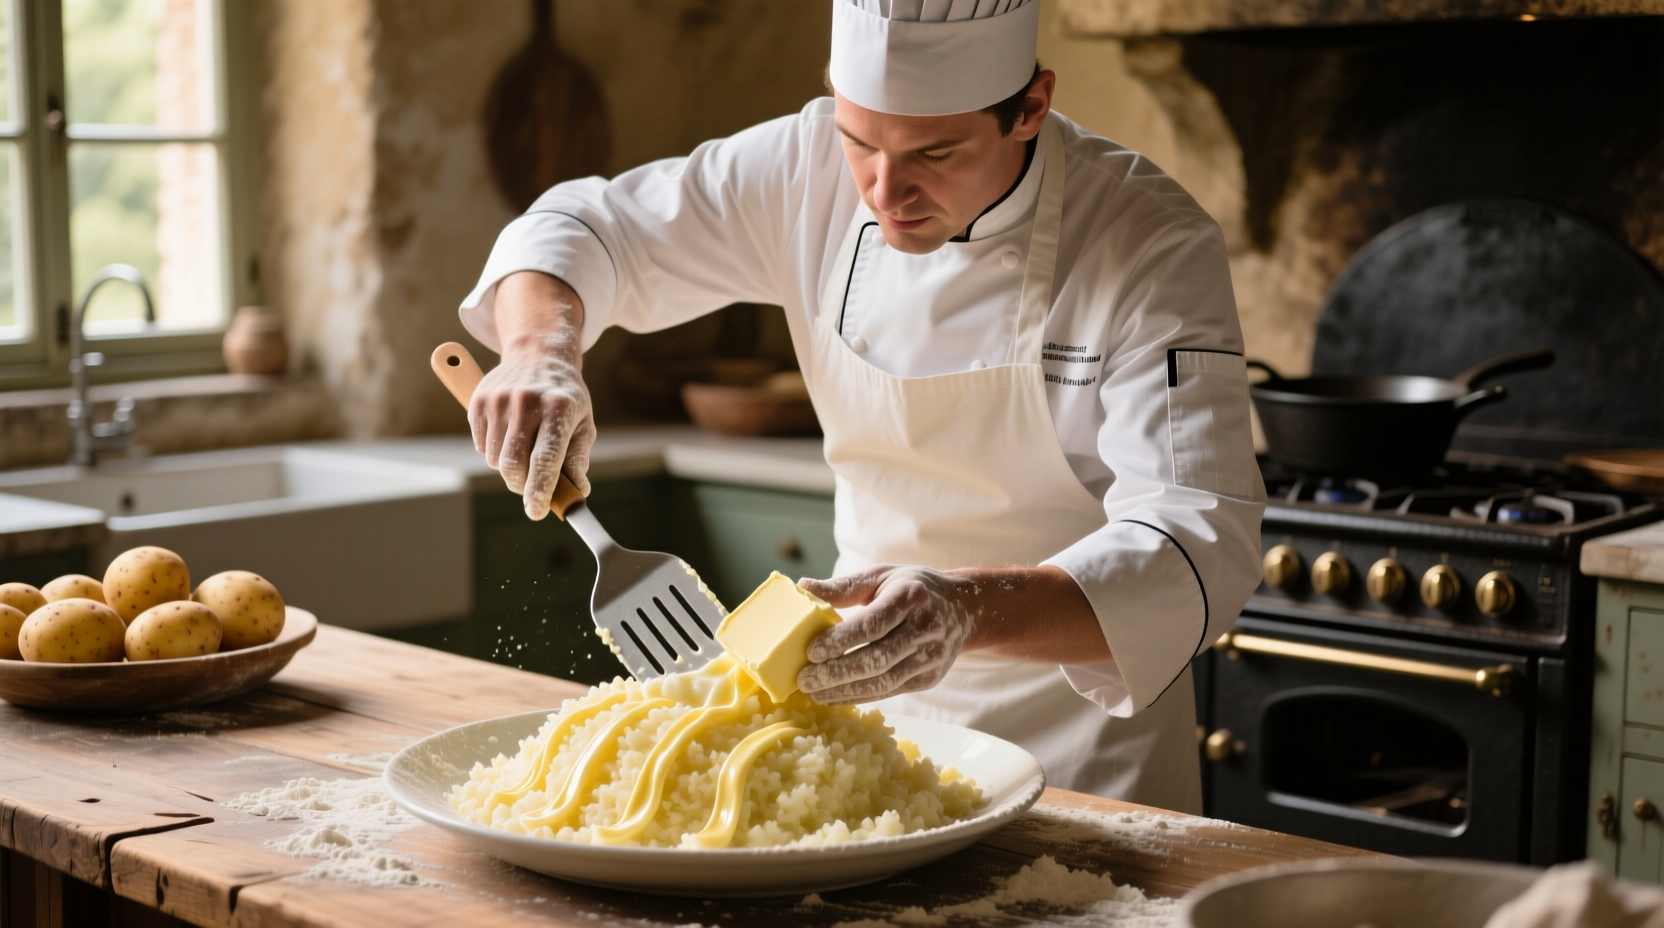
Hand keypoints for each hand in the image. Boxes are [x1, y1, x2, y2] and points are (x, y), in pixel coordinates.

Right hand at [471, 272, 594, 519]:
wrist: (538, 354)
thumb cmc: (565, 397)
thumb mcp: (583, 422)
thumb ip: (578, 458)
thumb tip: (577, 492)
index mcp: (558, 408)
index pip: (545, 459)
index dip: (539, 490)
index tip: (536, 512)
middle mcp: (526, 402)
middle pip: (513, 465)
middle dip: (521, 486)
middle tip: (532, 488)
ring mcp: (499, 400)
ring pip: (495, 460)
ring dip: (509, 469)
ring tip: (524, 449)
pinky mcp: (479, 401)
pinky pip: (482, 447)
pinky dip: (495, 452)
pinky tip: (510, 435)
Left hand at [796, 566, 979, 703]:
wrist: (964, 608)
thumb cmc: (911, 588)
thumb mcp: (881, 577)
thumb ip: (843, 586)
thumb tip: (802, 587)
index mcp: (912, 596)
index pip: (873, 623)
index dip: (841, 640)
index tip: (811, 651)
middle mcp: (926, 628)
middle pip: (877, 658)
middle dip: (837, 673)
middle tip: (804, 680)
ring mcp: (931, 656)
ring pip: (884, 681)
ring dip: (845, 691)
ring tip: (813, 692)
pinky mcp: (930, 677)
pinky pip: (890, 690)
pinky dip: (860, 696)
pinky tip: (835, 696)